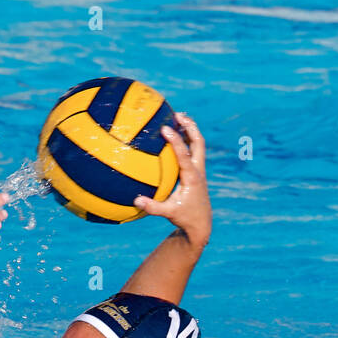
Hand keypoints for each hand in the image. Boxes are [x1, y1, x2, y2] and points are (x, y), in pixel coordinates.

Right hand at [134, 113, 210, 247]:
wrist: (201, 223)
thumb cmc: (185, 218)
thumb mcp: (168, 213)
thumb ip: (153, 207)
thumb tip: (136, 200)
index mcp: (192, 177)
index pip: (184, 155)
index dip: (175, 140)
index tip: (165, 128)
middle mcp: (198, 170)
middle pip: (198, 142)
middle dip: (190, 126)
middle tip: (177, 114)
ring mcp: (199, 169)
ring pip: (197, 144)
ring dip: (189, 129)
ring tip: (177, 116)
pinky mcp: (196, 171)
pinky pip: (192, 150)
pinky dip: (185, 140)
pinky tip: (173, 134)